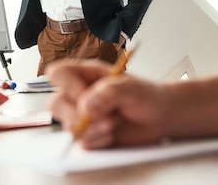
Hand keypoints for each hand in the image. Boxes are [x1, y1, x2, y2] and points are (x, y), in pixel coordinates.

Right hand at [46, 59, 167, 148]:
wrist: (161, 118)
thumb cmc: (147, 96)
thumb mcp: (132, 88)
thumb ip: (108, 93)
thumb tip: (86, 106)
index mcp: (86, 74)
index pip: (58, 74)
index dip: (66, 86)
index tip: (84, 96)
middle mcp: (79, 94)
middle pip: (56, 104)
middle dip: (77, 116)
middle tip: (103, 119)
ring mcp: (82, 115)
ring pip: (68, 126)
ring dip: (93, 130)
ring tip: (114, 124)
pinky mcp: (88, 134)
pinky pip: (82, 142)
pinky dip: (98, 141)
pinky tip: (113, 134)